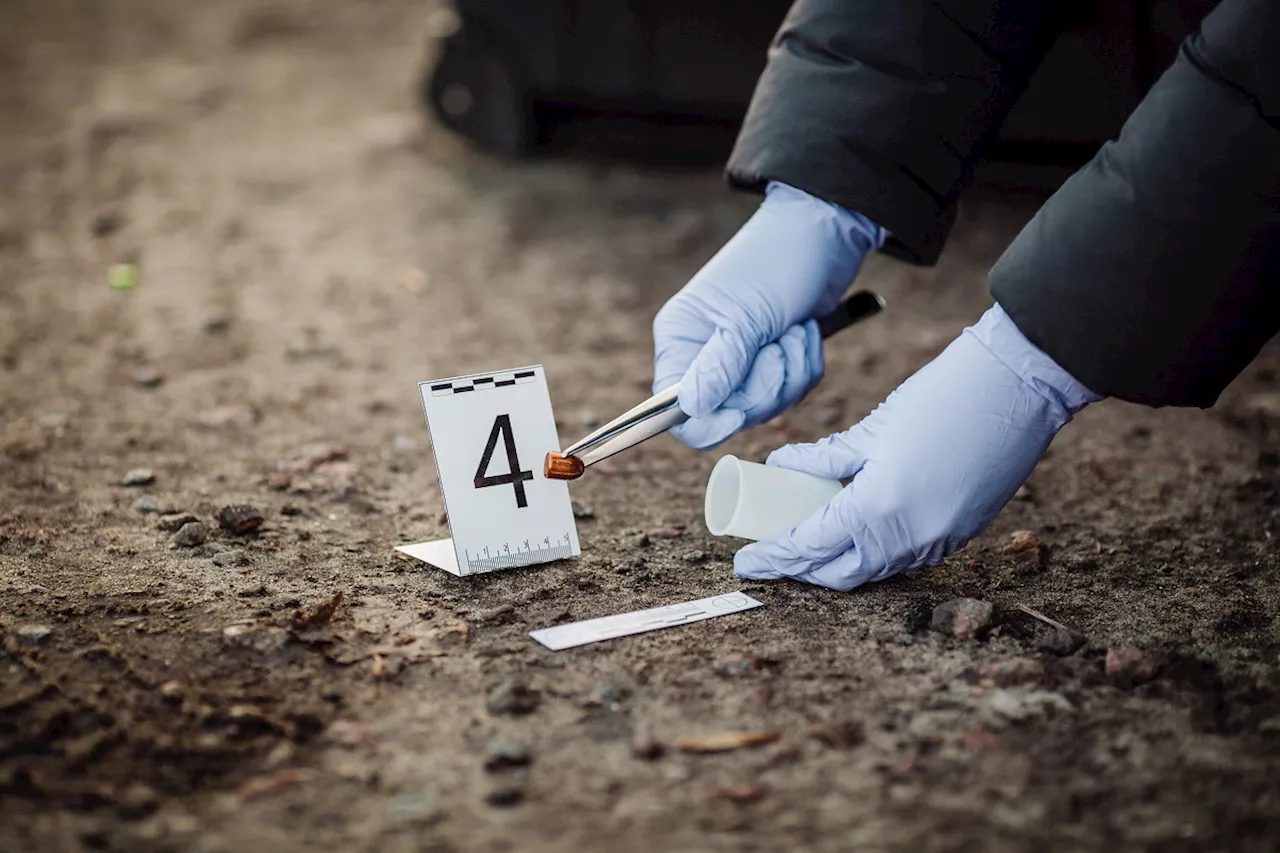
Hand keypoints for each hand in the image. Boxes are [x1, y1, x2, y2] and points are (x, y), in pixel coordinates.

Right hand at [652, 182, 882, 448]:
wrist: (824, 234)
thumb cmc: (775, 262)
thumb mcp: (746, 317)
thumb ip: (718, 367)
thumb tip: (690, 410)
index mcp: (680, 339)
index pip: (671, 408)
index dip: (703, 422)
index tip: (736, 415)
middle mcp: (703, 354)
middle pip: (726, 412)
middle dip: (763, 385)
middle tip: (777, 346)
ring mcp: (740, 361)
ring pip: (764, 405)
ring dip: (790, 370)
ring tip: (794, 329)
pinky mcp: (773, 361)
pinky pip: (790, 391)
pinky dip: (805, 364)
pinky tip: (804, 330)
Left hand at [733, 304, 1100, 590]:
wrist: (1020, 387)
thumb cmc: (944, 396)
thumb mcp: (873, 427)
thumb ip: (824, 457)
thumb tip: (781, 466)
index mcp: (880, 507)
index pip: (811, 545)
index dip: (775, 557)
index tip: (746, 562)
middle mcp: (910, 535)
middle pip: (840, 573)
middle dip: (802, 569)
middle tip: (772, 554)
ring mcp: (941, 539)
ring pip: (875, 570)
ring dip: (838, 563)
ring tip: (808, 542)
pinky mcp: (961, 533)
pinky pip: (905, 558)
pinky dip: (873, 553)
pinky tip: (856, 534)